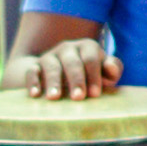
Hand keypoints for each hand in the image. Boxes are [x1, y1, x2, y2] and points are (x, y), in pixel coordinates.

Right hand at [7, 33, 122, 101]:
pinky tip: (35, 95)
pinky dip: (33, 82)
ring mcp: (50, 56)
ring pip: (51, 65)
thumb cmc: (91, 75)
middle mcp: (68, 48)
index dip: (93, 76)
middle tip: (78, 98)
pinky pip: (32, 71)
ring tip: (55, 98)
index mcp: (87, 47)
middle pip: (72, 62)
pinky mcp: (35, 66)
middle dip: (76, 79)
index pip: (91, 59)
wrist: (63, 73)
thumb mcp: (104, 72)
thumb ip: (113, 68)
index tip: (95, 94)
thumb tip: (111, 67)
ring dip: (53, 82)